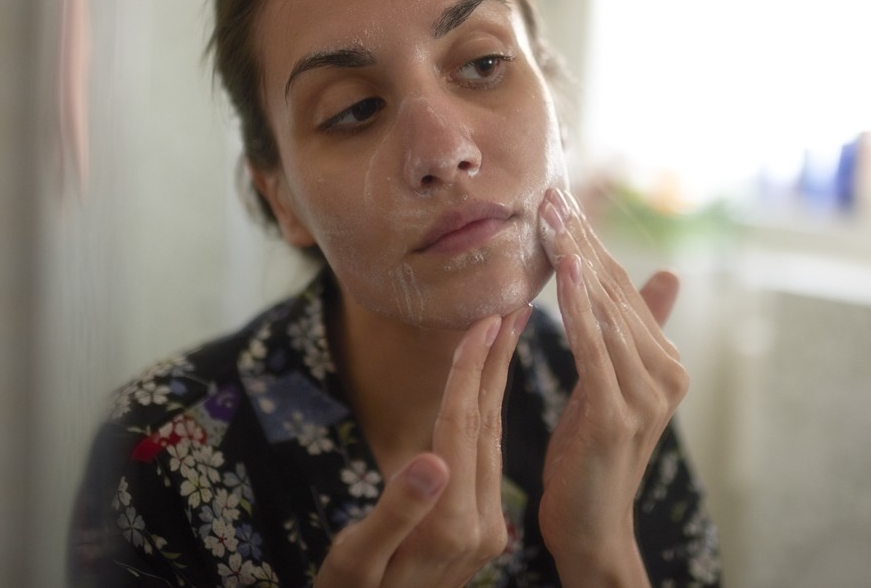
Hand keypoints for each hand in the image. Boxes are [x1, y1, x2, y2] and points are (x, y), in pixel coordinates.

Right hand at [314, 306, 529, 586]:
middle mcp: (480, 525)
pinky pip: (487, 462)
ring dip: (498, 385)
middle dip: (496, 364)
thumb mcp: (358, 562)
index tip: (484, 320)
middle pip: (486, 428)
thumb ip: (397, 512)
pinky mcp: (482, 533)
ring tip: (507, 334)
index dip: (470, 371)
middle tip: (512, 307)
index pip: (461, 430)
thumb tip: (430, 458)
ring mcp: (486, 530)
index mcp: (451, 525)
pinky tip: (487, 394)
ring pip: (492, 442)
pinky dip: (488, 419)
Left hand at [536, 187, 686, 585]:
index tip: (563, 201)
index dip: (592, 243)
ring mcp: (648, 394)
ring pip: (606, 311)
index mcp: (668, 362)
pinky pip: (594, 347)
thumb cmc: (591, 454)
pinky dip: (580, 307)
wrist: (590, 524)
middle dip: (581, 240)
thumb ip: (633, 331)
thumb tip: (667, 275)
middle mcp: (668, 373)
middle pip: (616, 292)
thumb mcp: (611, 384)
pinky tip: (565, 272)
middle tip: (552, 193)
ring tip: (552, 218)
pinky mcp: (619, 413)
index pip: (624, 289)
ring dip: (576, 260)